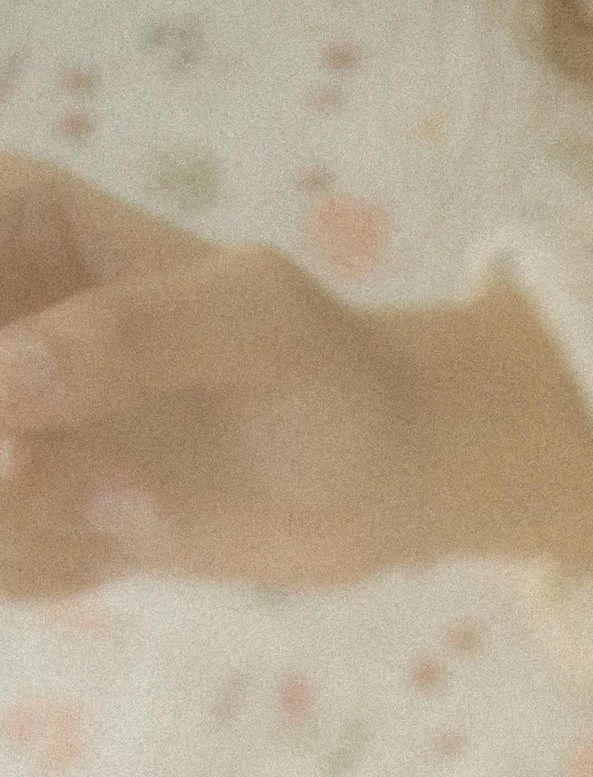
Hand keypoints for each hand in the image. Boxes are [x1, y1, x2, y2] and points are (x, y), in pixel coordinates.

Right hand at [0, 159, 592, 596]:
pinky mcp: (7, 498)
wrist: (371, 477)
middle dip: (7, 468)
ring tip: (129, 503)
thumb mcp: (257, 328)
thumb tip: (6, 378)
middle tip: (46, 476)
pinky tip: (124, 533)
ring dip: (21, 521)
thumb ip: (132, 338)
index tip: (27, 421)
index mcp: (13, 213)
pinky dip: (41, 563)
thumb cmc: (326, 370)